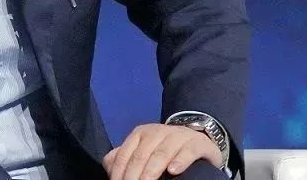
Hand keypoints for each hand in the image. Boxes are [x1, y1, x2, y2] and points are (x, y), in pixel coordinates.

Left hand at [102, 123, 222, 179]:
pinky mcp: (197, 144)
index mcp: (140, 134)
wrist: (197, 139)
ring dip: (152, 171)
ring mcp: (178, 136)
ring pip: (162, 153)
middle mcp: (157, 132)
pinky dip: (180, 161)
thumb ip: (126, 157)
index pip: (125, 154)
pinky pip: (187, 152)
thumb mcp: (144, 150)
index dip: (119, 171)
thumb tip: (109, 167)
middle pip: (141, 155)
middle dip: (134, 175)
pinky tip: (173, 171)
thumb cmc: (165, 149)